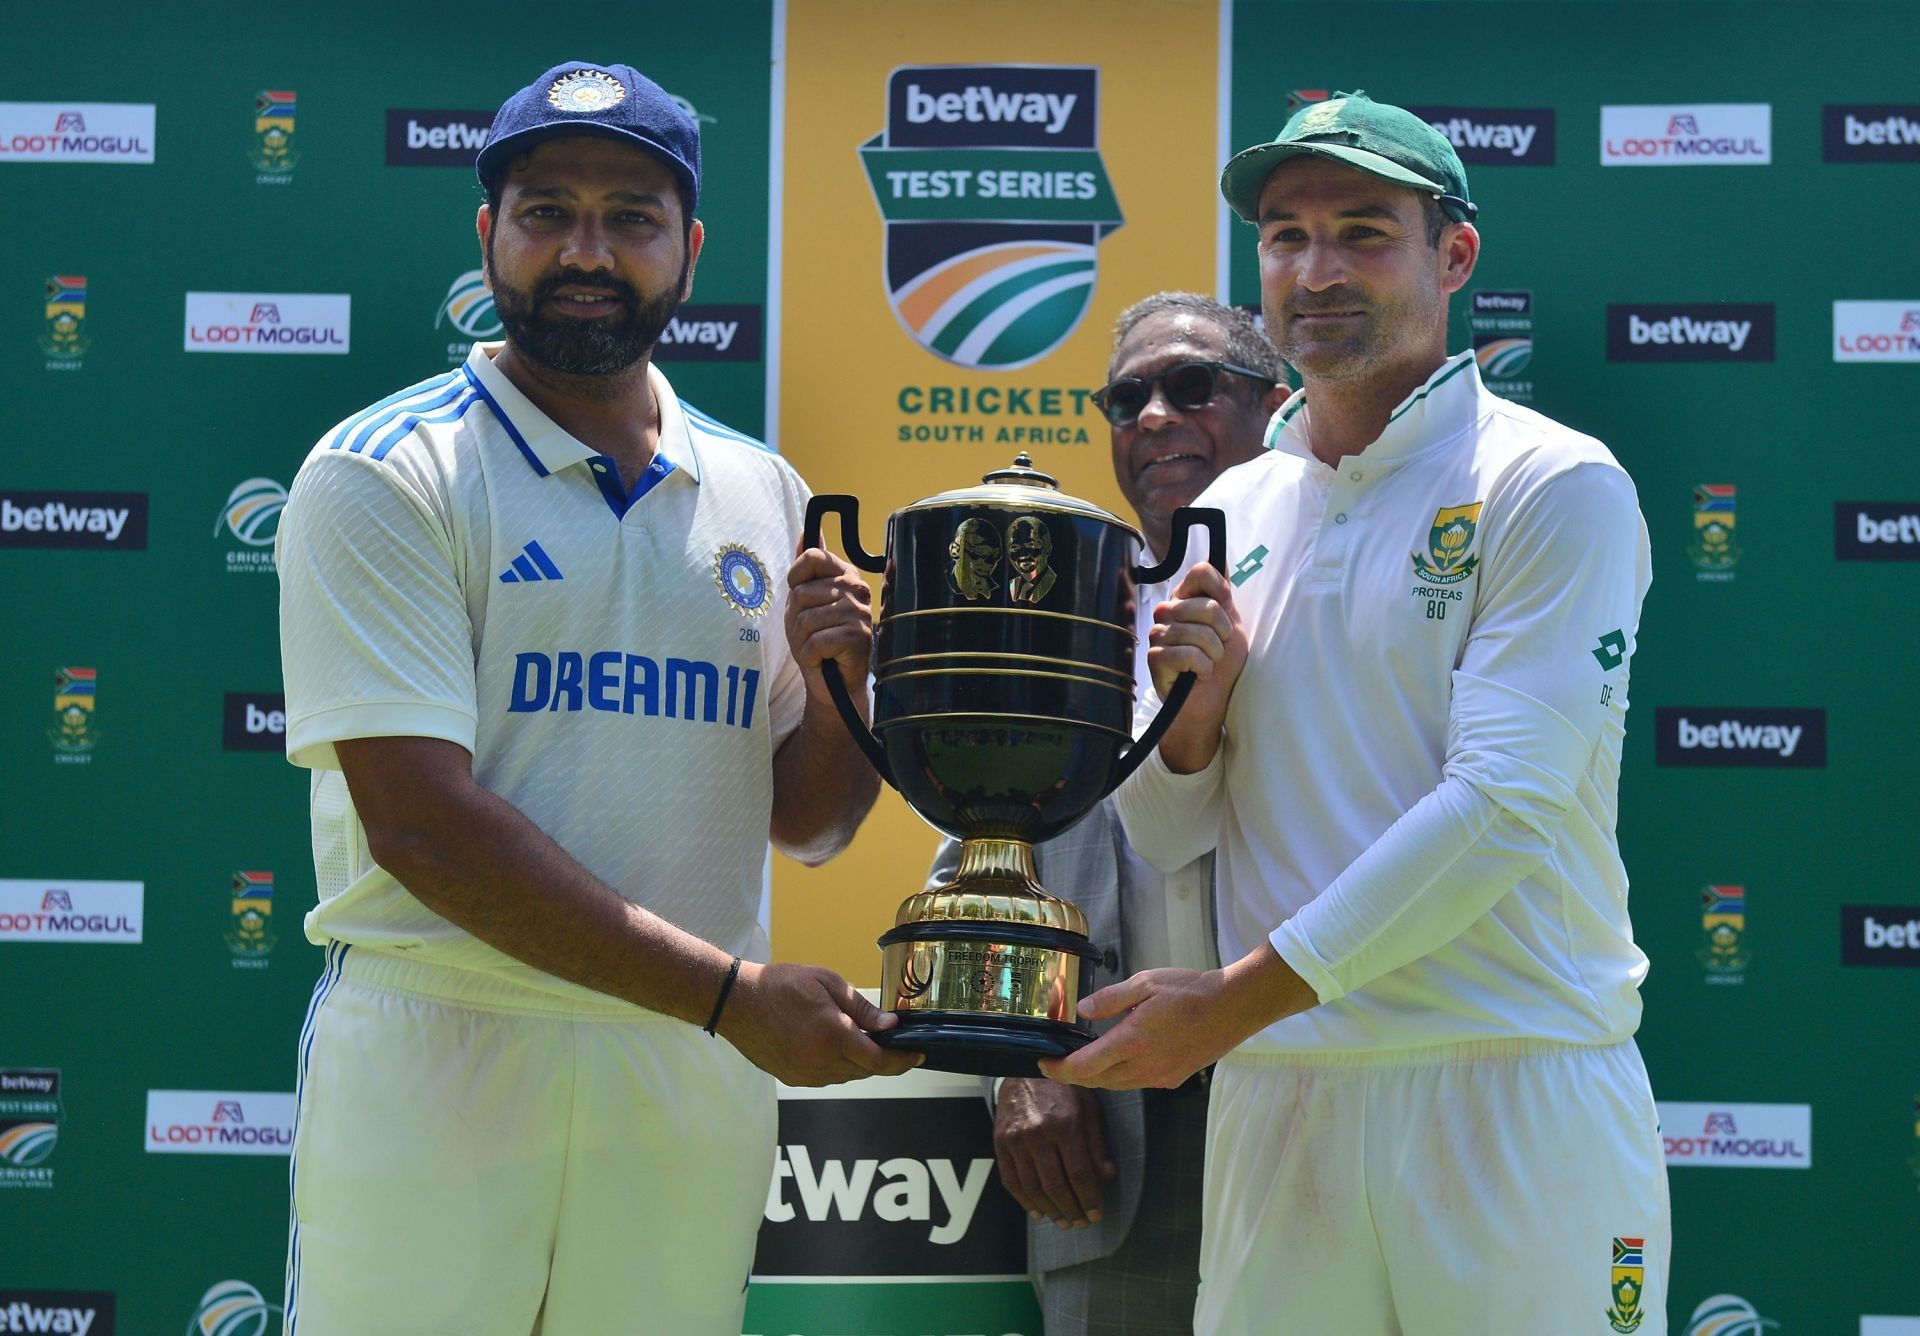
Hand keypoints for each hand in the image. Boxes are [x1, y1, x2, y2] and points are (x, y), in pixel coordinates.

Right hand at [719, 962, 922, 1085]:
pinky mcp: (793, 1078)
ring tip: (860, 1039)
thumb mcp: (828, 983)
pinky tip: (833, 1046)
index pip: (880, 1060)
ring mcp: (805, 1074)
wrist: (736, 1001)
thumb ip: (862, 1008)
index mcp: (833, 1035)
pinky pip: (826, 1078)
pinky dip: (838, 1066)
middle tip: (891, 1041)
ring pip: (846, 1076)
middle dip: (883, 1058)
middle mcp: (821, 1061)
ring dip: (860, 1063)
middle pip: (866, 1070)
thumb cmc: (781, 985)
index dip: (903, 1061)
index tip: (918, 1054)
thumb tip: (890, 1026)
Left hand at [786, 546, 873, 709]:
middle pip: (803, 592)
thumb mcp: (804, 601)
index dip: (795, 578)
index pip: (813, 557)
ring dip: (802, 640)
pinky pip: (816, 641)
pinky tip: (823, 659)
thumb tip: (807, 531)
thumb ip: (806, 568)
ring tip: (817, 647)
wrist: (833, 684)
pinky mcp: (858, 637)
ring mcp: (859, 613)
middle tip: (810, 634)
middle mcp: (856, 589)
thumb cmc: (818, 640)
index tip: (799, 597)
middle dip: (796, 619)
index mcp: (845, 575)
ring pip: (807, 619)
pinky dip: (810, 655)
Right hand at [993, 1078, 1115, 1229]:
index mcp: (1065, 1124)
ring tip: (1062, 1221)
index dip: (1089, 1199)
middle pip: (1055, 1186)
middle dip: (1071, 1210)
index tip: (1097, 1214)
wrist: (1023, 1065)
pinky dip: (1023, 1201)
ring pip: (1032, 1187)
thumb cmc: (1062, 1086)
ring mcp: (1016, 1140)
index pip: (1079, 1174)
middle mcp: (1038, 1134)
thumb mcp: (1088, 1105)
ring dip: (1049, 1210)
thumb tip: (1108, 1176)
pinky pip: (1010, 1180)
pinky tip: (1037, 1211)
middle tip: (1081, 1223)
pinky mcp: (1000, 1142)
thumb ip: (1097, 1143)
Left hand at [1038, 948, 1313, 1089]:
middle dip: (1073, 1075)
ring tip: (1083, 1060)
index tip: (1042, 1063)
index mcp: (1133, 1041)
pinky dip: (1119, 1075)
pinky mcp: (1174, 1078)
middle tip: (1056, 1062)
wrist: (1234, 1007)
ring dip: (1096, 1077)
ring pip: (1117, 1085)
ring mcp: (1161, 1076)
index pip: (1084, 1068)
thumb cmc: (1191, 990)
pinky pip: (1137, 1083)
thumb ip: (1110, 999)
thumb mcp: (1145, 982)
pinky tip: (1118, 1058)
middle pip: (1097, 1082)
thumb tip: (1082, 1011)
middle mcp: (1144, 1067)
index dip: (1058, 1070)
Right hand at [1148, 560, 1247, 706]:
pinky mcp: (1156, 658)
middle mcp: (1168, 612)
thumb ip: (1223, 594)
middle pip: (1207, 605)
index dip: (1220, 590)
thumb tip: (1222, 557)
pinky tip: (1198, 675)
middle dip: (1223, 632)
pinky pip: (1188, 655)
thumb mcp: (1230, 624)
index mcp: (1184, 599)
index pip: (1201, 572)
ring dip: (1214, 654)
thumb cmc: (1220, 663)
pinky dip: (1203, 668)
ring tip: (1209, 664)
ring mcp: (1158, 634)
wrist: (1210, 701)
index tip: (1226, 611)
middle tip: (1218, 647)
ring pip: (1199, 633)